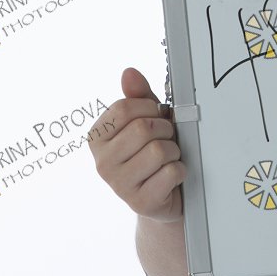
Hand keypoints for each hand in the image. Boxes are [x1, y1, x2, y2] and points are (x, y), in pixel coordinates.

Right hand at [88, 67, 185, 221]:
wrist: (162, 195)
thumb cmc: (151, 152)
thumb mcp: (145, 119)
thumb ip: (138, 95)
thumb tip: (129, 73)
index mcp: (97, 138)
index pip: (123, 108)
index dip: (148, 107)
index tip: (154, 115)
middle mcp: (102, 163)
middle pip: (143, 128)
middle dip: (164, 129)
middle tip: (165, 138)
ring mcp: (119, 185)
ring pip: (158, 150)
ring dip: (173, 151)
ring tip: (167, 157)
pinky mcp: (140, 202)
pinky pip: (170, 173)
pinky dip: (179, 170)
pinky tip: (171, 176)